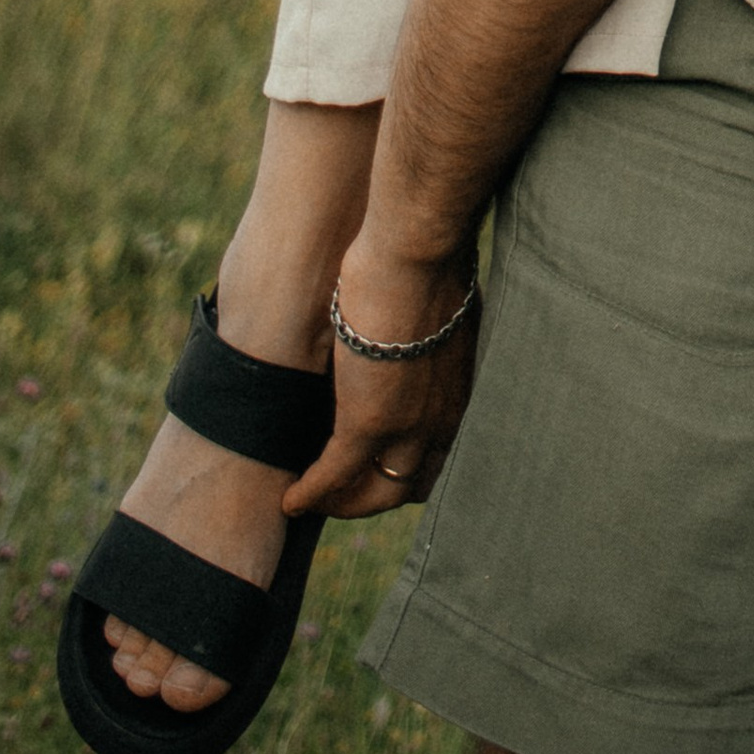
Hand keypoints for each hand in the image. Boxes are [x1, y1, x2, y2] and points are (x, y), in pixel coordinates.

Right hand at [281, 231, 481, 520]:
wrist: (418, 252)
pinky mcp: (366, 424)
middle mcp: (441, 419)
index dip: (412, 465)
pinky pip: (333, 475)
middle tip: (347, 492)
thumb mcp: (445, 311)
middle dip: (379, 493)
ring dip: (343, 502)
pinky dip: (312, 493)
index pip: (441, 454)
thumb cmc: (432, 261)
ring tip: (316, 501)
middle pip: (412, 485)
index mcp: (461, 392)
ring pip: (375, 492)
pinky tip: (292, 499)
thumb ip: (438, 335)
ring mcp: (406, 426)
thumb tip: (428, 327)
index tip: (386, 463)